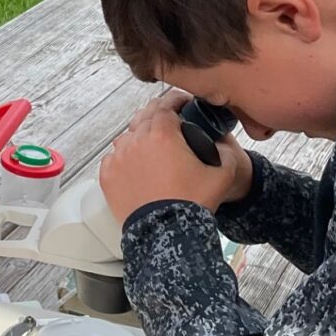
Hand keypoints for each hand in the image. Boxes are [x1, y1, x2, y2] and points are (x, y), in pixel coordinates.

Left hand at [100, 98, 239, 221]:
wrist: (166, 234)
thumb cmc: (191, 204)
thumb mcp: (222, 176)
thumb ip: (227, 154)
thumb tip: (224, 146)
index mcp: (163, 134)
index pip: (166, 104)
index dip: (176, 100)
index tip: (182, 102)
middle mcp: (136, 141)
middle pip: (145, 116)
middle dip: (159, 114)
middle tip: (170, 121)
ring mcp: (119, 158)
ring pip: (128, 135)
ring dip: (140, 135)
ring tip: (152, 146)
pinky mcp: (108, 175)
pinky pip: (115, 157)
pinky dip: (125, 156)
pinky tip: (136, 164)